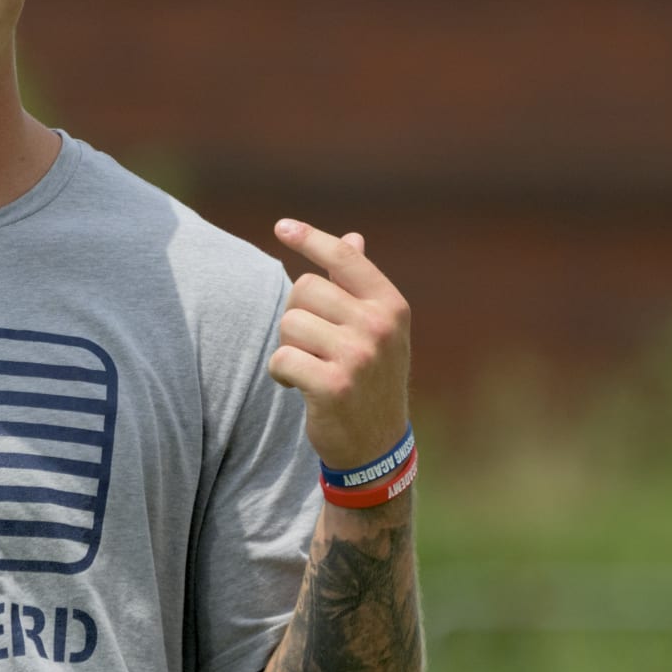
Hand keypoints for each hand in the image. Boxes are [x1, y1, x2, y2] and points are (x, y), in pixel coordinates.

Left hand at [268, 219, 410, 471]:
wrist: (377, 446)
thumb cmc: (369, 378)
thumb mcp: (376, 330)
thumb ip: (359, 285)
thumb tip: (352, 237)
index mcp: (391, 306)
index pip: (344, 258)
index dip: (310, 238)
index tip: (282, 226)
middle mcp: (379, 326)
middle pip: (304, 288)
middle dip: (296, 315)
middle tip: (311, 344)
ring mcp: (358, 355)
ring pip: (289, 323)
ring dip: (288, 346)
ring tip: (308, 366)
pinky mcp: (333, 385)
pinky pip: (281, 358)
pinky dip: (280, 373)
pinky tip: (298, 387)